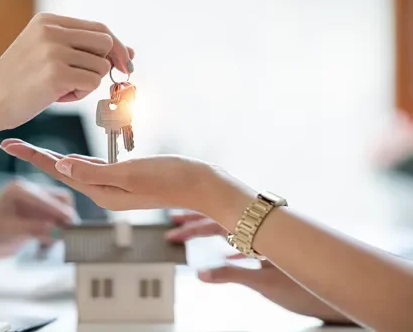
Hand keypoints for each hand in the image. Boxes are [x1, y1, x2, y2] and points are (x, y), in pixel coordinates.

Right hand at [0, 12, 134, 130]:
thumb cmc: (18, 82)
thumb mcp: (44, 53)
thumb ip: (80, 49)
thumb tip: (126, 53)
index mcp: (48, 21)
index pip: (98, 28)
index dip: (116, 46)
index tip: (124, 63)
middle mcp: (51, 32)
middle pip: (106, 43)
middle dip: (110, 64)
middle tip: (97, 80)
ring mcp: (53, 52)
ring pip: (100, 67)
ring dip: (87, 84)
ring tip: (61, 89)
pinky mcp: (56, 75)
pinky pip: (92, 84)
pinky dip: (80, 95)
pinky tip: (58, 97)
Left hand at [0, 139, 254, 225]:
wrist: (200, 184)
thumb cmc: (170, 178)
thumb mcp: (131, 174)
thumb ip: (96, 172)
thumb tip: (63, 166)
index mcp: (100, 192)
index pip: (58, 171)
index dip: (32, 157)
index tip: (9, 144)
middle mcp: (103, 192)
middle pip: (61, 171)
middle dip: (36, 157)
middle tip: (10, 142)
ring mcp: (114, 187)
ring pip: (75, 170)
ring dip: (53, 159)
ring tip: (31, 148)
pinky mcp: (125, 179)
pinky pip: (93, 168)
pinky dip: (77, 160)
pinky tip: (70, 157)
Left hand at [0, 180, 76, 266]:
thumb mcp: (10, 233)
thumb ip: (37, 230)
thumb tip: (62, 231)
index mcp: (21, 190)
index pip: (53, 199)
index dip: (65, 215)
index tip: (76, 231)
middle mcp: (28, 193)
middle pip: (59, 202)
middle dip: (64, 220)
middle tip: (65, 240)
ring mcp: (29, 205)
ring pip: (57, 214)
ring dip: (58, 229)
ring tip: (50, 247)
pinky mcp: (29, 218)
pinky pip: (50, 223)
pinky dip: (51, 235)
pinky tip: (43, 248)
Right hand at [165, 212, 353, 324]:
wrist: (338, 291)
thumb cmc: (305, 288)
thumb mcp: (263, 284)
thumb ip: (231, 276)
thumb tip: (201, 273)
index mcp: (257, 231)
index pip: (217, 220)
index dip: (192, 224)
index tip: (173, 226)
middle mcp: (261, 230)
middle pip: (221, 220)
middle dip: (196, 222)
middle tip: (173, 225)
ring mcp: (266, 240)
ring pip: (231, 230)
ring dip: (209, 232)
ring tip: (189, 233)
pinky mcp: (272, 253)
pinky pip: (243, 245)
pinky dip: (227, 248)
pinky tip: (221, 254)